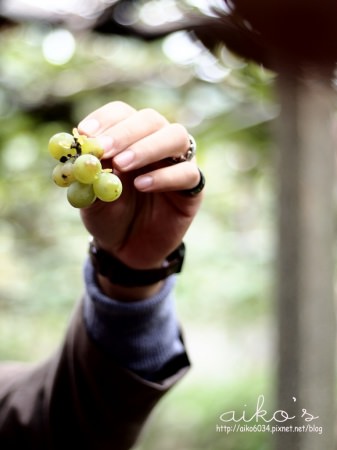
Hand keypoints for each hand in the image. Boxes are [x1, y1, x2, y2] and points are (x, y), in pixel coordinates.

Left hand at [77, 101, 202, 293]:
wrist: (126, 249)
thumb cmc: (108, 215)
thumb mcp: (90, 198)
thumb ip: (86, 176)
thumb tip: (78, 150)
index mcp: (129, 138)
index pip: (122, 113)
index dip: (105, 120)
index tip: (85, 133)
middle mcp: (156, 143)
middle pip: (150, 120)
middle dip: (124, 133)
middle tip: (104, 149)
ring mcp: (178, 163)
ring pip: (176, 137)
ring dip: (147, 147)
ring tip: (122, 165)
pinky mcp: (192, 188)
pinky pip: (188, 173)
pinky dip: (165, 176)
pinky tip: (142, 185)